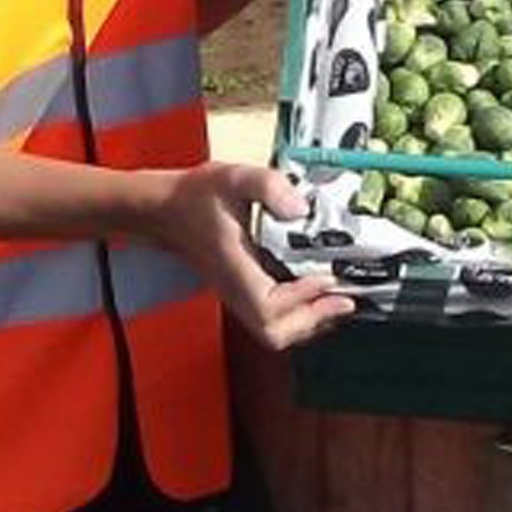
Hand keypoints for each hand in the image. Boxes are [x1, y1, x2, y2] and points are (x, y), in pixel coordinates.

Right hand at [146, 162, 352, 350]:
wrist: (168, 209)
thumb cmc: (197, 196)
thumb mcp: (234, 178)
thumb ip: (269, 186)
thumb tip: (301, 208)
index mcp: (234, 266)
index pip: (268, 307)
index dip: (301, 299)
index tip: (326, 277)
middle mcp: (236, 289)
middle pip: (274, 333)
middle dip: (312, 320)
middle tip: (343, 297)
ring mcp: (238, 296)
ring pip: (275, 332)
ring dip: (310, 321)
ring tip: (336, 299)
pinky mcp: (243, 294)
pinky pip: (273, 320)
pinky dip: (300, 314)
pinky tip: (317, 293)